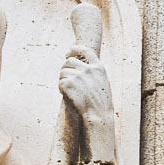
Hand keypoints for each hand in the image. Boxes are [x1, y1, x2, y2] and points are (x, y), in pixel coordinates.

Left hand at [57, 48, 116, 162]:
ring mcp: (78, 76)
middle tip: (66, 77)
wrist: (98, 115)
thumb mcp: (103, 83)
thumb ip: (94, 72)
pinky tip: (68, 95)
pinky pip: (60, 82)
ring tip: (70, 90)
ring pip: (62, 72)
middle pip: (69, 61)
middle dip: (66, 68)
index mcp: (98, 67)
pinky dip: (61, 88)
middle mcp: (88, 69)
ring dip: (63, 79)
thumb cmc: (101, 103)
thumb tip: (80, 65)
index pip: (85, 50)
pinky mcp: (68, 83)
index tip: (68, 53)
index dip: (74, 49)